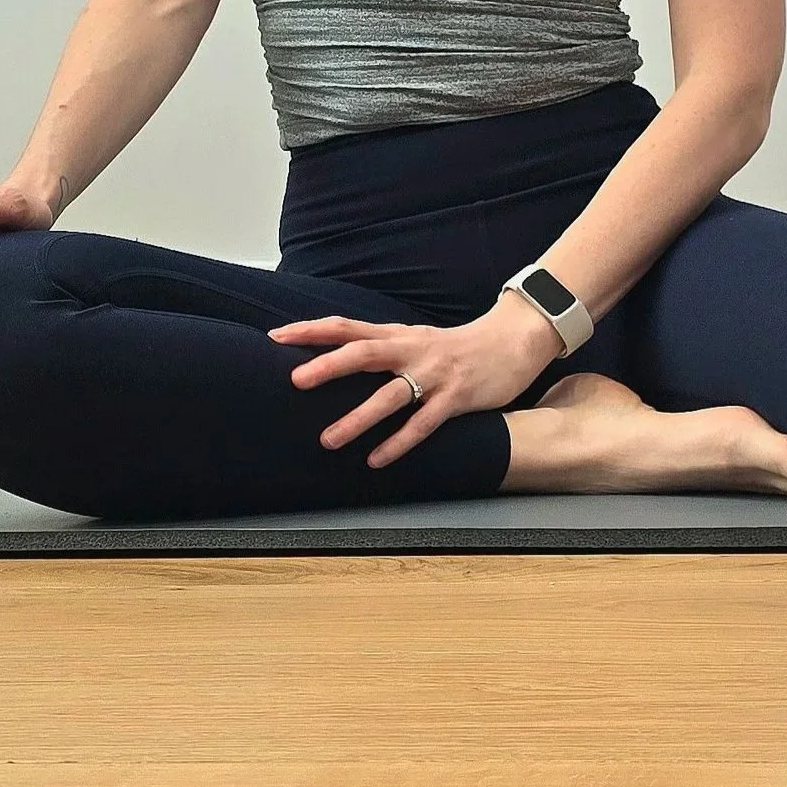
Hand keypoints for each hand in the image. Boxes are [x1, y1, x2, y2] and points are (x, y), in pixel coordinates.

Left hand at [267, 295, 559, 467]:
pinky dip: (398, 442)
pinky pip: (423, 423)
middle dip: (329, 366)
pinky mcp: (455, 397)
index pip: (346, 326)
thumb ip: (380, 349)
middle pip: (363, 352)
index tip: (276, 337)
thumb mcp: (414, 339)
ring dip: (358, 417)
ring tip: (328, 440)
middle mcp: (411, 349)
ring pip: (390, 395)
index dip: (311, 330)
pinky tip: (377, 460)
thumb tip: (335, 360)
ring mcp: (434, 373)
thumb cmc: (455, 346)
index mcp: (396, 334)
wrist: (511, 340)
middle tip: (295, 380)